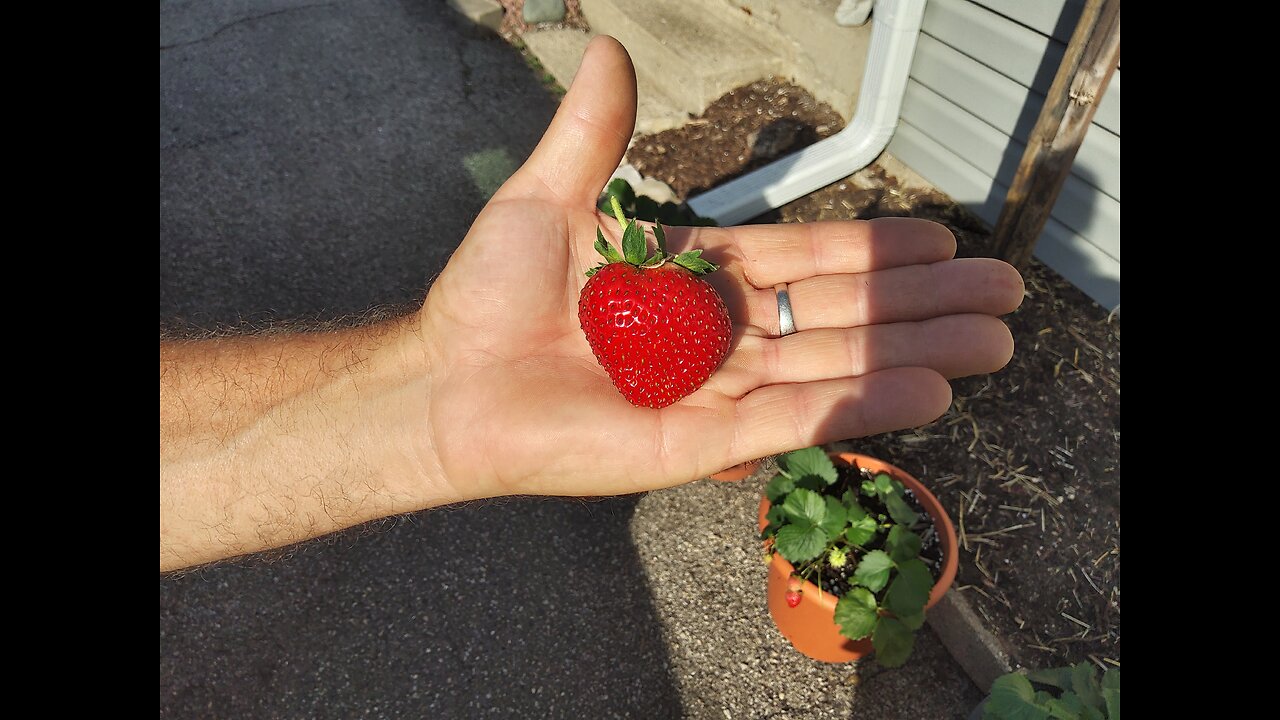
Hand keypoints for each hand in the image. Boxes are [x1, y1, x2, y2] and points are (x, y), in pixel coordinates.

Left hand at [413, 37, 1022, 500]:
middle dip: (920, 306)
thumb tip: (605, 48)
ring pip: (830, 368)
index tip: (940, 241)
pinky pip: (790, 422)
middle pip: (838, 315)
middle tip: (1000, 300)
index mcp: (695, 278)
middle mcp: (717, 336)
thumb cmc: (486, 296)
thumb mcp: (549, 197)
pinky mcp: (697, 444)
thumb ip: (593, 132)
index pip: (805, 261)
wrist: (443, 383)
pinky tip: (923, 390)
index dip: (873, 250)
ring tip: (989, 346)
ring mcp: (713, 392)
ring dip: (911, 354)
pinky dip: (856, 406)